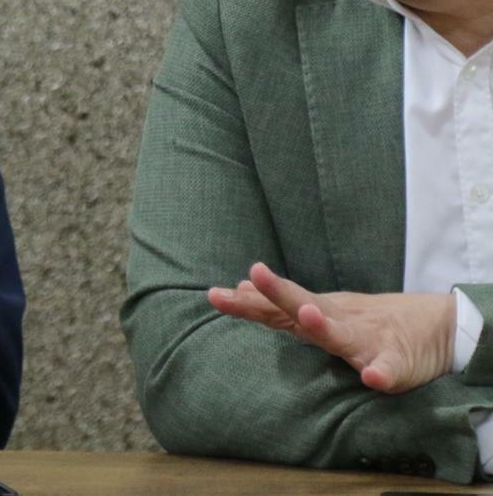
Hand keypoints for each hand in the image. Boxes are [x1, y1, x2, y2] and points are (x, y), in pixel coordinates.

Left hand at [207, 262, 455, 393]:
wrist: (436, 326)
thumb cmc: (365, 321)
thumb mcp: (322, 309)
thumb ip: (279, 307)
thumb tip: (237, 288)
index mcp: (319, 312)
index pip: (277, 306)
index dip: (248, 302)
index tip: (215, 294)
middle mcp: (339, 322)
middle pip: (303, 307)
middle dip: (278, 293)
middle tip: (255, 274)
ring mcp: (368, 341)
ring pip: (343, 335)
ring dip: (325, 326)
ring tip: (307, 315)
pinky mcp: (398, 363)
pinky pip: (390, 370)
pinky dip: (382, 373)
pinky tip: (373, 378)